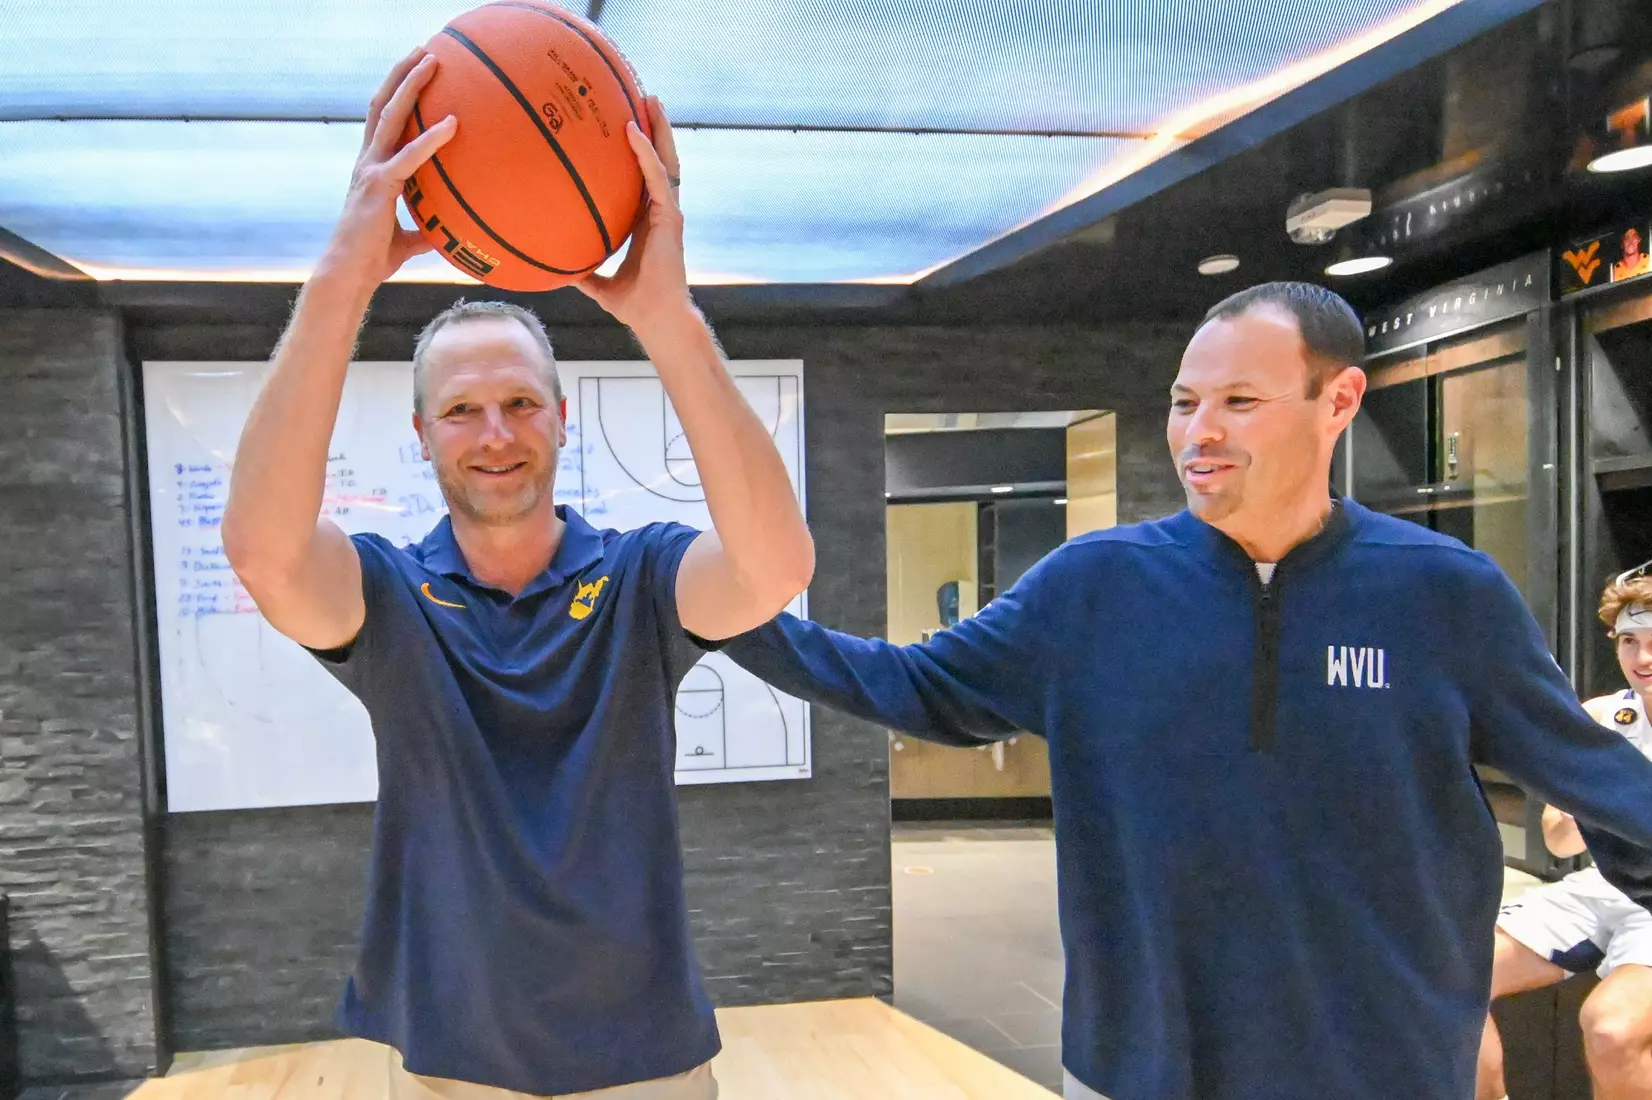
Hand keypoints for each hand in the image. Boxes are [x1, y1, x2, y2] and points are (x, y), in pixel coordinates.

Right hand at [325, 50, 456, 285]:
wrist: (350, 274)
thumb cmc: (374, 259)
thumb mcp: (406, 239)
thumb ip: (424, 229)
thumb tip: (448, 234)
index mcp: (372, 167)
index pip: (383, 120)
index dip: (397, 93)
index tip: (416, 70)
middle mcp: (367, 161)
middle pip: (383, 104)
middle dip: (403, 74)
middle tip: (426, 49)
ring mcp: (371, 170)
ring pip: (389, 116)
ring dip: (411, 85)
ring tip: (432, 61)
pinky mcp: (379, 186)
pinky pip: (409, 157)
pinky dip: (432, 139)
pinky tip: (453, 124)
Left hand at [576, 97, 695, 336]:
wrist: (656, 318)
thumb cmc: (635, 305)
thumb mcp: (600, 285)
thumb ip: (583, 273)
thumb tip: (557, 270)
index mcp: (648, 222)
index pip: (645, 179)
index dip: (640, 152)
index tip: (629, 126)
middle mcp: (661, 212)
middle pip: (660, 161)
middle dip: (655, 128)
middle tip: (644, 98)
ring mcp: (668, 213)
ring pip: (666, 161)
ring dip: (659, 129)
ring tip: (650, 100)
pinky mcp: (670, 217)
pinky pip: (658, 178)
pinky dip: (646, 154)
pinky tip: (633, 132)